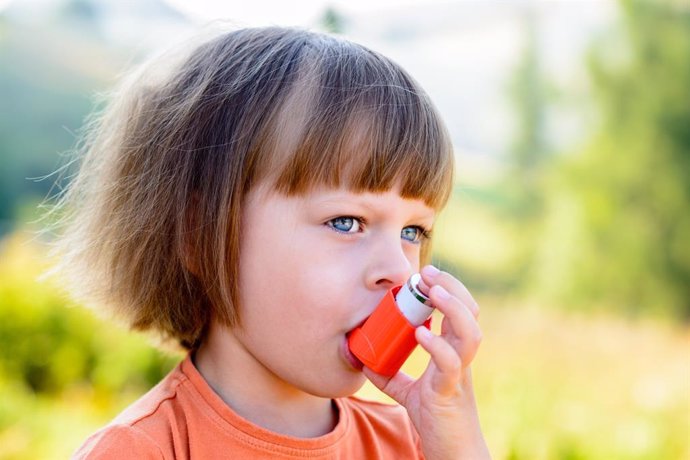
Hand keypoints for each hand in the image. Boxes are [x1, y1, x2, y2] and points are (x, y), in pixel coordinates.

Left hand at [363, 265, 489, 459]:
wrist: (451, 451)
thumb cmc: (435, 419)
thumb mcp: (408, 391)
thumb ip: (390, 374)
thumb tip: (362, 359)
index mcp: (454, 352)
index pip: (459, 310)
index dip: (447, 288)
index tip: (425, 274)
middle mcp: (462, 358)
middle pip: (471, 313)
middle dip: (452, 288)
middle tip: (429, 273)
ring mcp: (460, 374)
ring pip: (470, 334)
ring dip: (453, 309)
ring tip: (434, 292)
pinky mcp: (450, 393)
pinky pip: (451, 366)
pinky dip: (438, 347)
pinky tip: (422, 335)